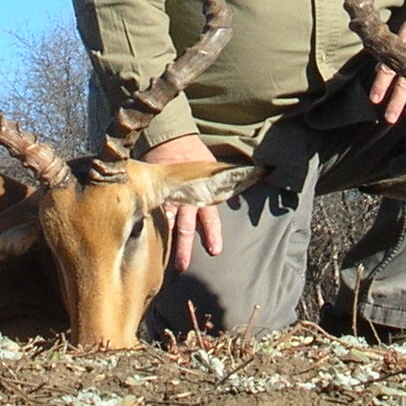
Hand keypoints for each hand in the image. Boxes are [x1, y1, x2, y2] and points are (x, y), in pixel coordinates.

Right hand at [141, 133, 224, 272]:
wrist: (171, 139)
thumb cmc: (197, 156)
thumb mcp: (215, 168)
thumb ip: (229, 181)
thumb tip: (263, 176)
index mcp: (202, 194)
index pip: (209, 217)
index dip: (212, 233)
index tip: (214, 251)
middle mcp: (185, 198)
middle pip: (185, 225)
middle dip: (184, 246)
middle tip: (183, 266)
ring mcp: (167, 197)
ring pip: (166, 222)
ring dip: (165, 241)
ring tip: (159, 259)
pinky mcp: (154, 195)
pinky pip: (151, 213)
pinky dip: (148, 226)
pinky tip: (143, 239)